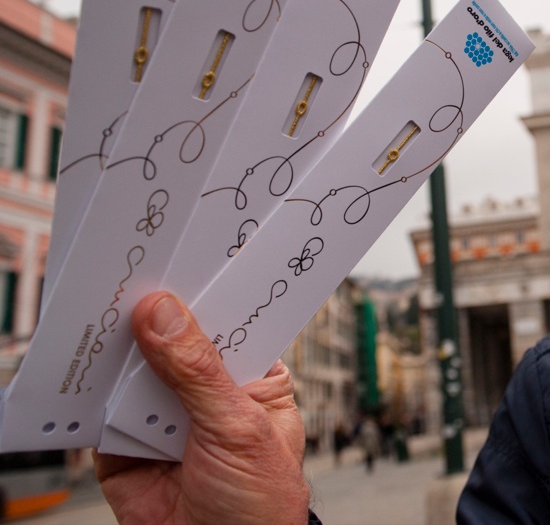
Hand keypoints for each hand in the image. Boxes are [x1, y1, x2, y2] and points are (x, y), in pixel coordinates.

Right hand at [95, 292, 310, 524]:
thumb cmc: (260, 506)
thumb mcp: (238, 430)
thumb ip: (198, 373)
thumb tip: (163, 315)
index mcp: (253, 380)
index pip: (229, 325)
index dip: (207, 294)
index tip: (182, 259)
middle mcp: (208, 393)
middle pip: (175, 343)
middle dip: (153, 316)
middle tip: (131, 278)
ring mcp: (165, 418)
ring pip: (134, 372)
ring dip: (117, 351)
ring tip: (100, 313)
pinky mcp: (126, 447)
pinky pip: (101, 413)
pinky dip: (87, 395)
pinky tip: (79, 370)